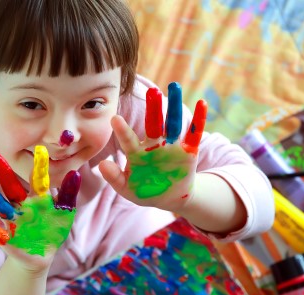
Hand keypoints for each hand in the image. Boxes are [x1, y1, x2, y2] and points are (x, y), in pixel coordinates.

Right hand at [0, 146, 80, 269]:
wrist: (42, 254)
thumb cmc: (53, 229)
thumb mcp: (64, 212)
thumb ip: (68, 194)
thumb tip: (75, 173)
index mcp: (37, 198)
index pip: (37, 179)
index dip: (39, 166)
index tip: (40, 148)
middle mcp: (22, 206)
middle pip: (11, 187)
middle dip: (3, 172)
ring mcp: (13, 221)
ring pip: (0, 205)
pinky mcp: (7, 240)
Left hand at [99, 82, 206, 211]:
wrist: (169, 198)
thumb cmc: (144, 191)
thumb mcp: (127, 188)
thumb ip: (114, 178)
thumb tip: (101, 165)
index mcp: (137, 153)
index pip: (129, 140)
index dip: (122, 131)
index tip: (114, 118)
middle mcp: (154, 145)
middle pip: (153, 123)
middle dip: (153, 108)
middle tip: (151, 92)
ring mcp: (171, 146)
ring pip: (173, 123)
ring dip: (174, 106)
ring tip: (174, 87)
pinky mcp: (188, 150)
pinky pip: (194, 133)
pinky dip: (199, 119)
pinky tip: (202, 103)